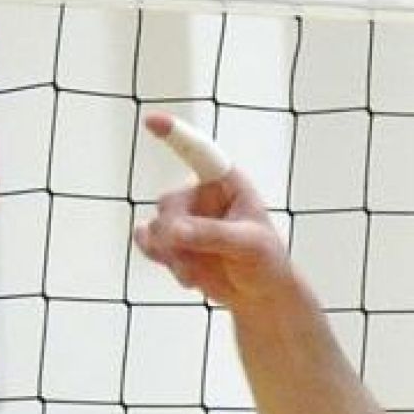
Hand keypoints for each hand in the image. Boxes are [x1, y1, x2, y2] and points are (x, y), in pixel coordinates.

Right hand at [132, 114, 292, 308]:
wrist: (259, 294)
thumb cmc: (265, 262)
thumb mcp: (248, 245)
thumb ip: (211, 235)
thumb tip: (172, 231)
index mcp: (226, 183)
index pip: (199, 153)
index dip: (175, 134)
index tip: (151, 120)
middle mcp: (200, 195)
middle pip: (169, 204)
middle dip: (178, 236)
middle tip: (197, 258)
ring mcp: (182, 217)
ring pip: (155, 228)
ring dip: (173, 255)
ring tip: (200, 271)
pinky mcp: (170, 239)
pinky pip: (147, 242)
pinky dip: (162, 260)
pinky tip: (188, 276)